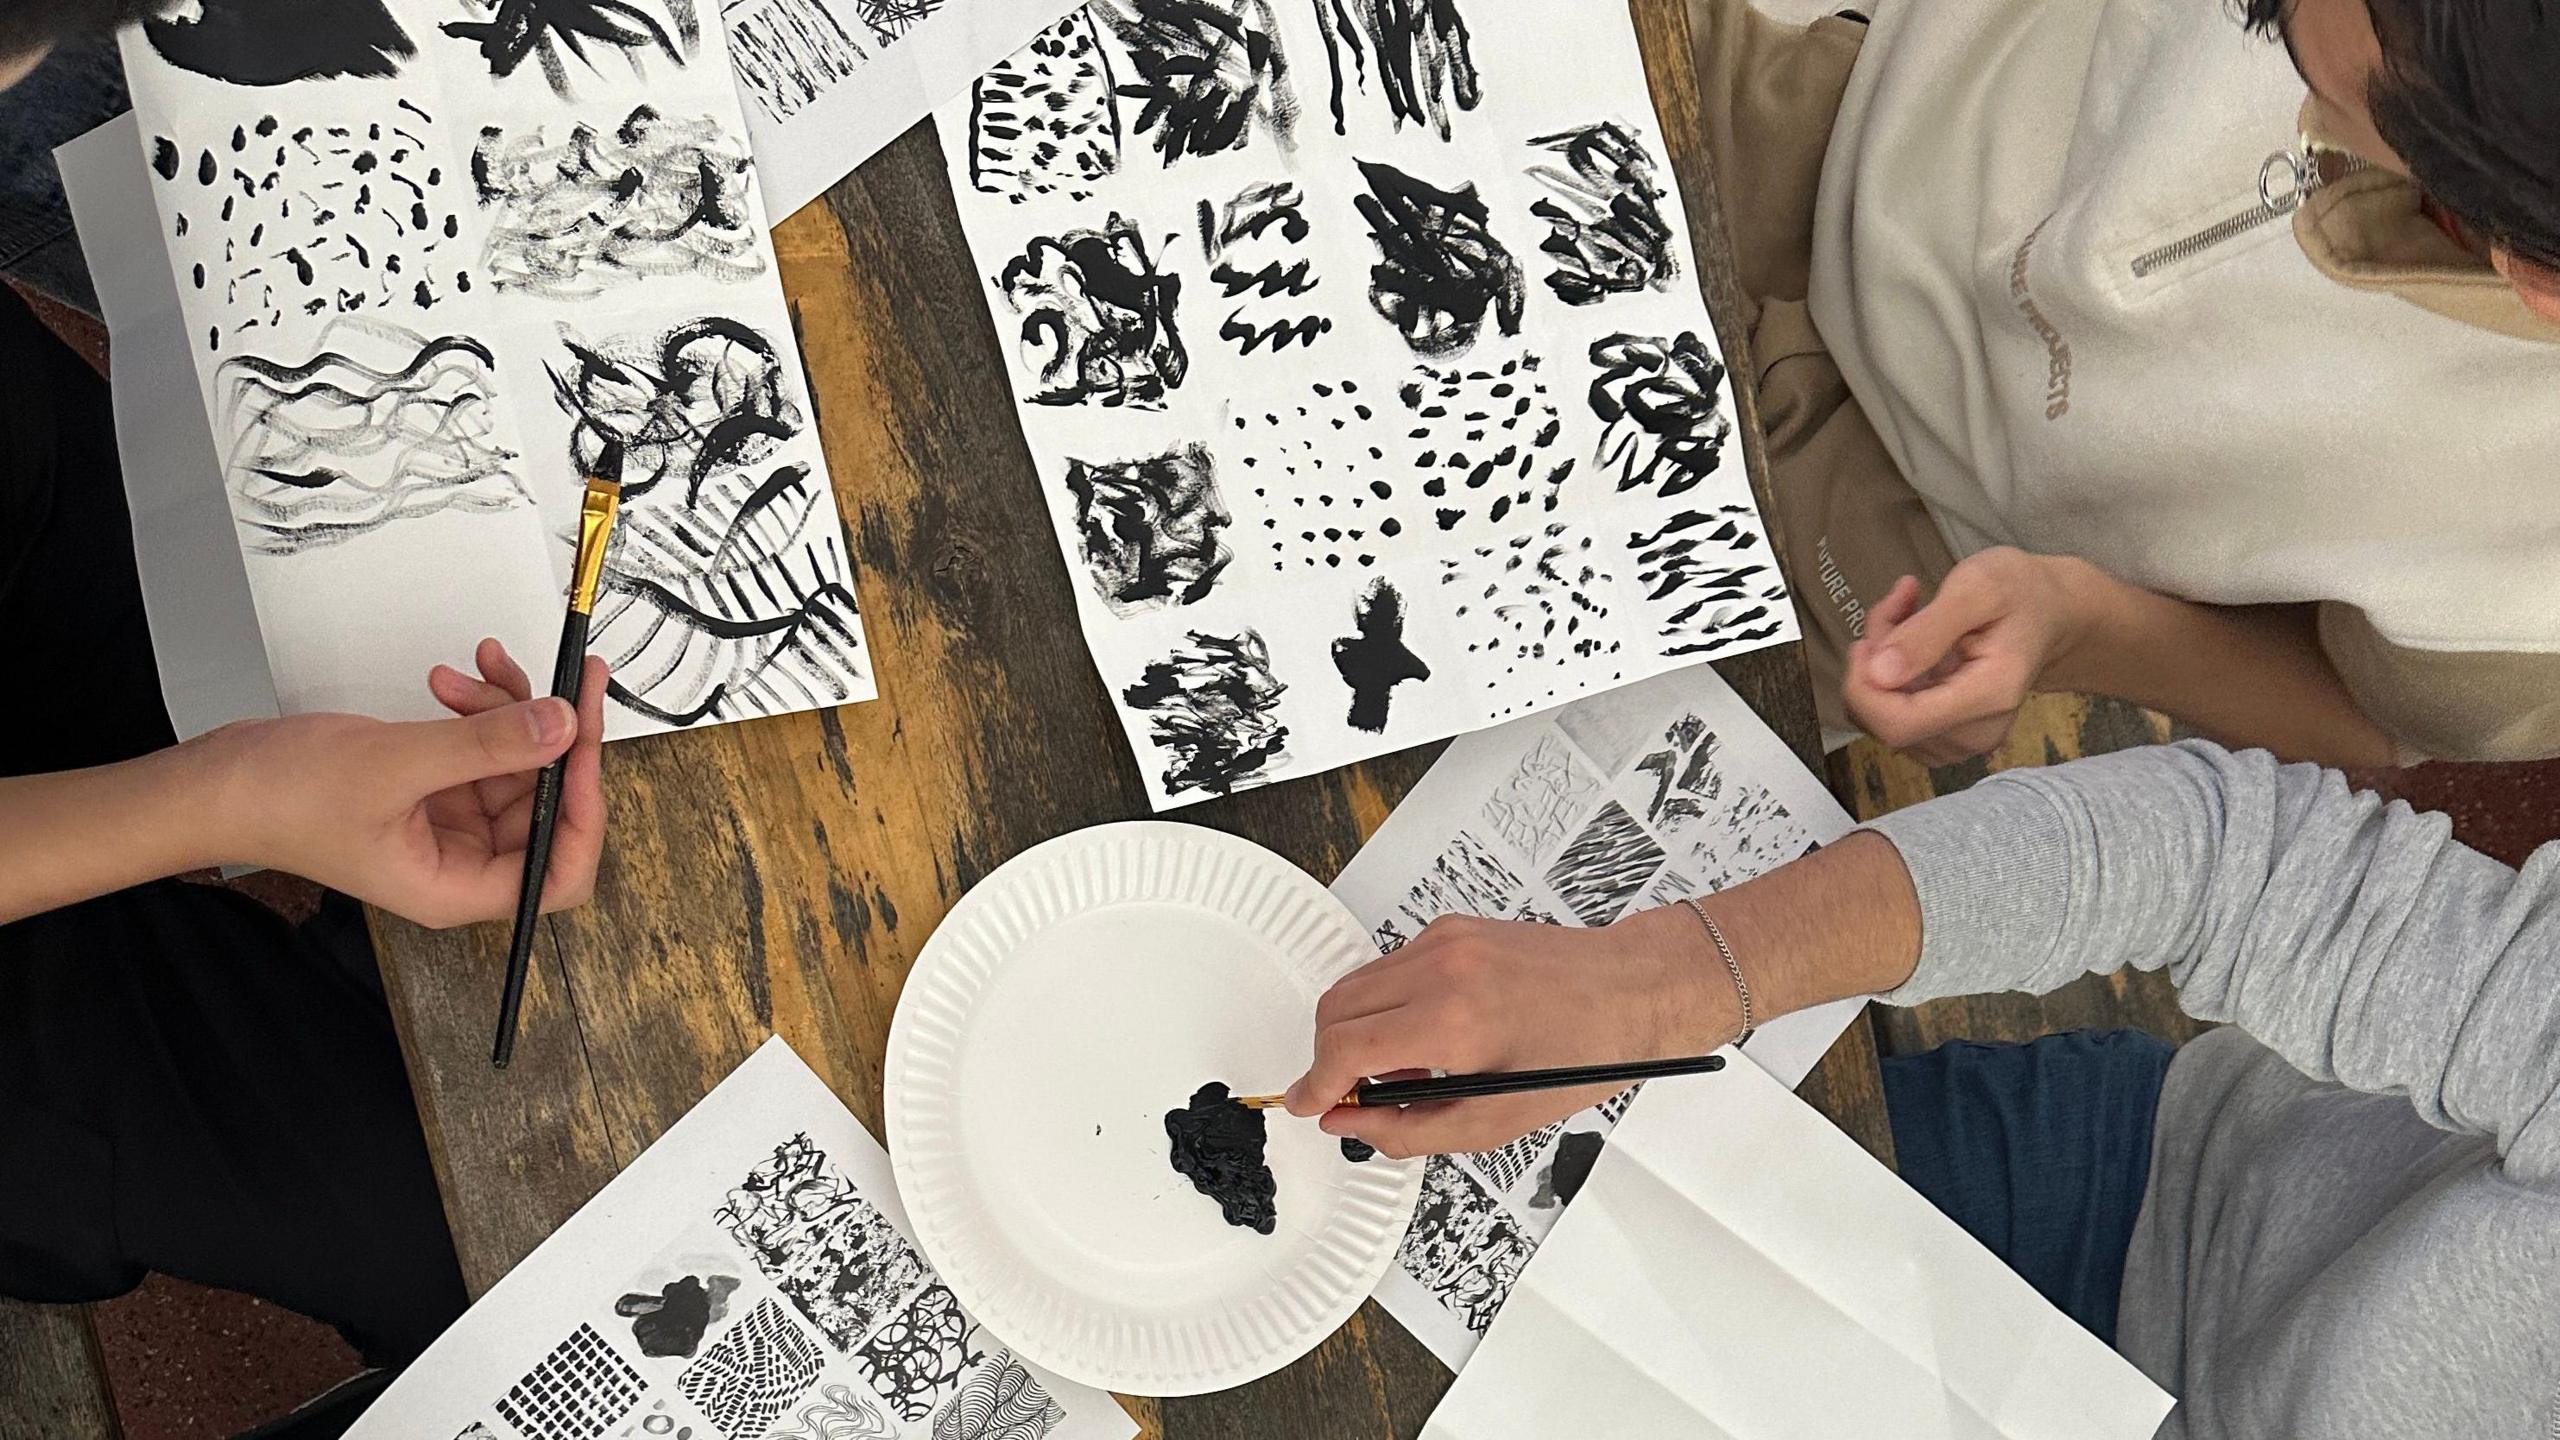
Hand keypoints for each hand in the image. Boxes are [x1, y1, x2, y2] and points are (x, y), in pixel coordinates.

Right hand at [196, 639, 608, 927]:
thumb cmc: (278, 800)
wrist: (212, 783)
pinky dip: (479, 710)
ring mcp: (448, 823)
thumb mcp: (394, 764)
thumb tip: (562, 728)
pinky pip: (482, 748)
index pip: (558, 872)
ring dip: (508, 712)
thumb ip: (485, 746)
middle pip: (546, 806)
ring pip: (517, 764)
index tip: (583, 747)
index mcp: (456, 887)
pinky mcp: (432, 787)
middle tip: (567, 681)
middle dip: (553, 740)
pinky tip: (454, 680)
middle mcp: (461, 862)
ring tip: (479, 671)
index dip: (584, 812)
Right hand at [1283, 908, 1738, 1157]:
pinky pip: (1390, 966)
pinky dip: (1388, 1003)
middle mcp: (1441, 968)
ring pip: (1357, 984)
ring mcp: (1444, 939)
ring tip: (1402, 1070)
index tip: (1306, 1102)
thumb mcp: (1496, 1121)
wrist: (1632, 989)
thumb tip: (1348, 1122)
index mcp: (1454, 1021)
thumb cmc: (1584, 1053)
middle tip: (1353, 1095)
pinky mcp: (1451, 927)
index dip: (1316, 1083)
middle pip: (1335, 1010)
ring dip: (1357, 1030)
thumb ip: (1407, 1128)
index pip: (1346, 1048)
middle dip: (1329, 1057)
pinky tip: (1427, 1035)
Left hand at [1842, 548, 2094, 764]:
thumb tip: (1879, 675)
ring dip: (1879, 662)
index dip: (1863, 690)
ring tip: (1909, 613)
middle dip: (1871, 665)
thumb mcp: (1977, 588)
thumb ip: (1927, 632)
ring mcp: (1962, 739)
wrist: (2052, 612)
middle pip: (1885, 721)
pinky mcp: (1948, 735)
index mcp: (1989, 696)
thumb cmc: (2022, 593)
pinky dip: (1888, 672)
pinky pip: (1894, 713)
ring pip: (1883, 716)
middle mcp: (1977, 732)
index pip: (1899, 725)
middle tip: (1896, 609)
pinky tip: (1910, 635)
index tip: (1865, 642)